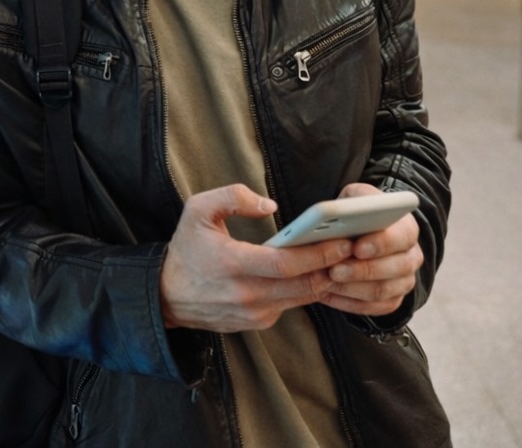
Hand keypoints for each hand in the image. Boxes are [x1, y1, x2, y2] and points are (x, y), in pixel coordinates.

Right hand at [160, 184, 352, 332]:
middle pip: (304, 285)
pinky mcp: (258, 322)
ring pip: (302, 297)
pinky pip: (291, 305)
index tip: (341, 240)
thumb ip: (232, 197)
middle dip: (333, 267)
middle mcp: (246, 295)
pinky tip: (317, 272)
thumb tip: (270, 205)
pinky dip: (306, 290)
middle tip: (355, 248)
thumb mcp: (197, 211)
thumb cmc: (186, 249)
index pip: (286, 264)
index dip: (318, 254)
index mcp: (232, 264)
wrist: (166, 295)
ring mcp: (254, 313)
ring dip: (324, 279)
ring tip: (344, 259)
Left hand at [318, 183, 422, 316]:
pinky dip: (349, 303)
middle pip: (394, 268)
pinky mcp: (393, 300)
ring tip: (326, 282)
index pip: (402, 236)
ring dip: (352, 288)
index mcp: (406, 228)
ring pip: (383, 291)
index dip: (381, 243)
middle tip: (334, 270)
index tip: (357, 247)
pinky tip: (326, 295)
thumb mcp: (355, 198)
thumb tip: (337, 214)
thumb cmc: (357, 213)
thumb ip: (352, 202)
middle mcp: (412, 256)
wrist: (363, 233)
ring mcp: (405, 281)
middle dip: (362, 270)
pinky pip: (375, 308)